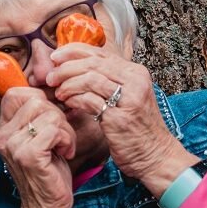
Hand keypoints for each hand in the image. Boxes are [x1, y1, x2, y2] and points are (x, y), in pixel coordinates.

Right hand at [0, 87, 75, 207]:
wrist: (47, 207)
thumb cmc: (49, 171)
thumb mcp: (40, 138)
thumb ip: (40, 115)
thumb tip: (56, 88)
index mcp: (3, 129)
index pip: (17, 93)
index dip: (40, 99)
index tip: (53, 118)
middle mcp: (3, 136)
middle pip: (36, 100)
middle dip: (58, 115)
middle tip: (61, 138)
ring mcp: (13, 145)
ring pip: (48, 113)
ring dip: (65, 129)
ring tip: (63, 146)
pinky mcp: (28, 155)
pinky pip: (55, 129)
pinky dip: (67, 139)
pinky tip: (65, 153)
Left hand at [48, 42, 196, 193]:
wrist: (156, 156)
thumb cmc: (136, 128)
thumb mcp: (126, 98)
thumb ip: (107, 81)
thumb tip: (75, 67)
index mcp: (135, 72)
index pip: (99, 53)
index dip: (73, 52)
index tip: (55, 57)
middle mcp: (135, 81)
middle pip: (92, 64)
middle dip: (66, 68)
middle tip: (50, 77)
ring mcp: (129, 99)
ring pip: (90, 79)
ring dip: (67, 84)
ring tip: (58, 92)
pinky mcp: (119, 118)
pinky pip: (89, 100)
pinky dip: (74, 99)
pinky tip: (67, 103)